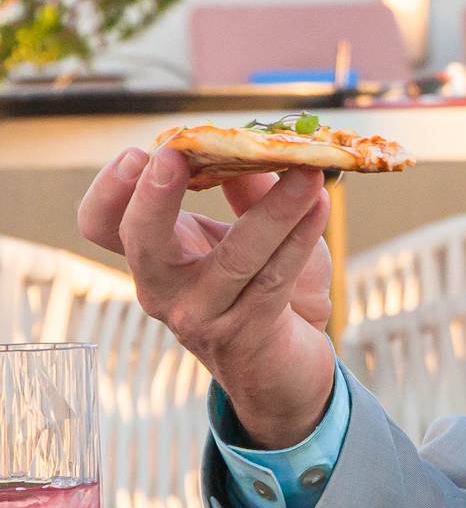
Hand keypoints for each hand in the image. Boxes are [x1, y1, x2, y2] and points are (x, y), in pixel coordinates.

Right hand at [78, 146, 335, 446]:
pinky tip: (321, 205)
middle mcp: (164, 288)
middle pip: (138, 242)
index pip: (102, 224)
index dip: (110, 190)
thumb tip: (256, 142)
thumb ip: (248, 187)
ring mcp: (201, 316)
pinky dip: (302, 236)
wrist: (287, 365)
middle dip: (152, 198)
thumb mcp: (250, 231)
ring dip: (275, 208)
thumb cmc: (264, 288)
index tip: (142, 152)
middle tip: (175, 155)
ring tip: (309, 171)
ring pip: (234, 256)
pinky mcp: (246, 335)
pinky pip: (276, 278)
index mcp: (157, 254)